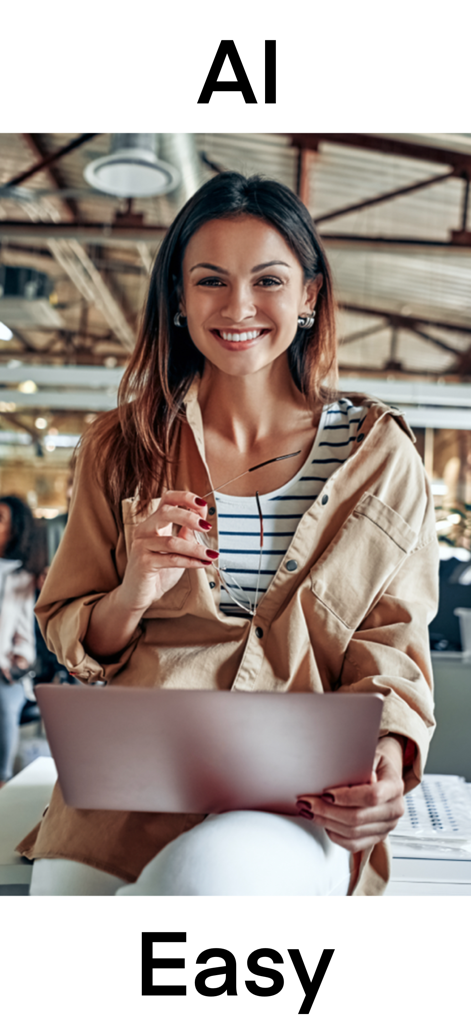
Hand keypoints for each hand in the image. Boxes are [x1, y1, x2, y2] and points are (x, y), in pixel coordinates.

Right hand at [121, 490, 217, 613]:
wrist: (139, 595)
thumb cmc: (158, 571)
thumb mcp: (177, 549)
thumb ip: (186, 534)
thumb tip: (202, 520)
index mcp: (153, 523)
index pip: (167, 499)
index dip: (185, 498)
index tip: (203, 504)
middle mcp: (144, 530)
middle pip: (165, 512)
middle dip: (189, 516)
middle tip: (206, 526)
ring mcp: (141, 546)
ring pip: (171, 541)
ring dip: (195, 548)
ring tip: (210, 554)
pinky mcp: (143, 563)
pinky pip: (171, 559)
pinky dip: (190, 561)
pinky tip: (202, 564)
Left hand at [296, 736, 404, 852]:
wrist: (385, 777)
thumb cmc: (375, 764)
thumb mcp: (370, 755)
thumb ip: (359, 765)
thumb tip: (343, 773)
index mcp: (395, 787)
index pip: (372, 796)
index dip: (346, 796)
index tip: (325, 793)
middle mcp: (394, 810)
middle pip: (358, 817)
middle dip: (327, 811)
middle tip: (307, 802)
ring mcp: (387, 827)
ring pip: (353, 833)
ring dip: (326, 823)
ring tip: (308, 812)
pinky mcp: (377, 838)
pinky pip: (353, 844)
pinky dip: (334, 834)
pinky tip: (322, 822)